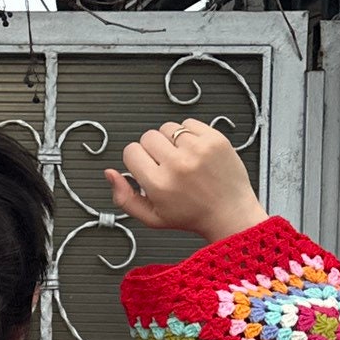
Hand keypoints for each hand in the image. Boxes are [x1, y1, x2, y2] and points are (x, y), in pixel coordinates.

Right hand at [106, 119, 266, 240]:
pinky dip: (189, 134)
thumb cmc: (192, 217)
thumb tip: (109, 173)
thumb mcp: (151, 217)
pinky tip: (195, 152)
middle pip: (148, 136)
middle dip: (154, 149)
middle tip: (167, 165)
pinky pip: (189, 122)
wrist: (230, 213)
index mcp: (159, 184)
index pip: (131, 151)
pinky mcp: (214, 139)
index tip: (149, 169)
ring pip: (168, 127)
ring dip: (171, 141)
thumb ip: (124, 198)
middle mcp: (178, 165)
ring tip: (183, 159)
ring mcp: (198, 149)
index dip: (137, 160)